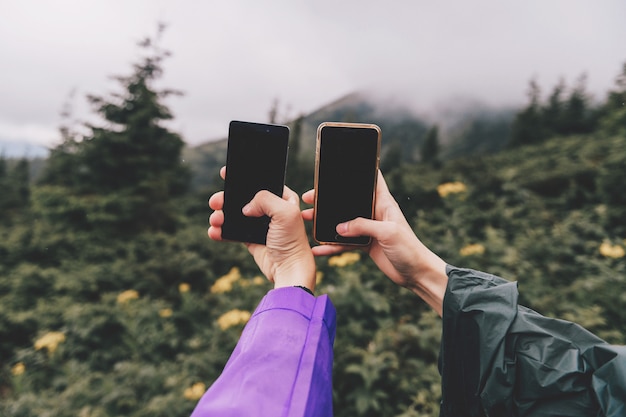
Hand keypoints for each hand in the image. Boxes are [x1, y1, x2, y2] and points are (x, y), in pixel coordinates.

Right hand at [208, 167, 315, 291]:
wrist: (288, 269)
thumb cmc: (292, 241)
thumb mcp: (285, 212)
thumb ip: (265, 199)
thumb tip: (246, 207)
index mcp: (283, 199)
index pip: (262, 183)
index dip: (244, 178)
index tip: (227, 173)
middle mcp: (271, 210)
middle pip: (242, 198)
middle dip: (226, 198)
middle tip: (215, 201)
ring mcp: (259, 225)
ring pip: (234, 214)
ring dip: (221, 215)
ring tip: (215, 219)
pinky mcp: (250, 239)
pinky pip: (232, 231)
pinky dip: (221, 230)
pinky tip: (214, 231)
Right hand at [302, 170, 447, 314]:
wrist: (416, 273)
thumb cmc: (409, 248)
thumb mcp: (387, 232)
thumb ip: (363, 226)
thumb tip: (339, 227)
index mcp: (383, 203)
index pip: (371, 180)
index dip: (357, 171)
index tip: (338, 166)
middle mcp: (374, 213)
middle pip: (347, 201)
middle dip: (328, 199)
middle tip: (310, 197)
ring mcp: (368, 229)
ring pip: (342, 222)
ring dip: (324, 221)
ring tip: (306, 219)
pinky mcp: (364, 244)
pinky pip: (343, 243)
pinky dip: (330, 246)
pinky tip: (317, 249)